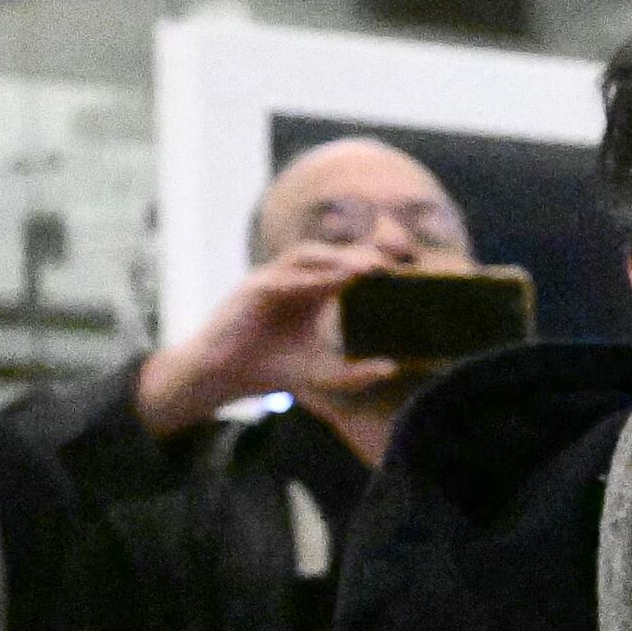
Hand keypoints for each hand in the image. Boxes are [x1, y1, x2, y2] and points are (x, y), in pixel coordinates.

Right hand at [133, 245, 388, 436]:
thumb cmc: (273, 370)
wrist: (226, 377)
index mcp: (313, 292)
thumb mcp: (320, 375)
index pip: (345, 268)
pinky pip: (282, 278)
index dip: (372, 264)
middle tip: (391, 260)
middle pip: (330, 255)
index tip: (405, 269)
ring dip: (335, 258)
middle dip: (359, 253)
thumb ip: (354, 375)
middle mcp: (294, 280)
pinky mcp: (252, 290)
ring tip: (364, 266)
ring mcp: (272, 280)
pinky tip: (328, 282)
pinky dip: (306, 278)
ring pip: (306, 257)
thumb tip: (392, 368)